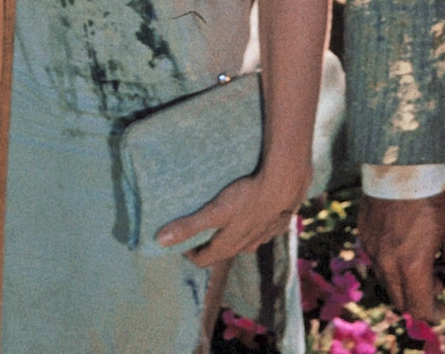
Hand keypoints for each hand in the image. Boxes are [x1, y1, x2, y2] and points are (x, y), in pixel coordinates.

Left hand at [154, 159, 307, 266]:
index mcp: (228, 247)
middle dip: (207, 242)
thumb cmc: (247, 197)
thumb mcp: (214, 211)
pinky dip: (249, 223)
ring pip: (241, 240)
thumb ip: (188, 226)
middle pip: (221, 251)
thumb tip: (160, 241)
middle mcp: (245, 247)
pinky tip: (248, 208)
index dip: (188, 251)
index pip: (202, 260)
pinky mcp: (276, 223)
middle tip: (196, 225)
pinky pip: (258, 228)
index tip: (179, 238)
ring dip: (229, 233)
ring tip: (221, 215)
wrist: (285, 185)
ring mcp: (263, 236)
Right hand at [359, 186, 444, 317]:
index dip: (434, 314)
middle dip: (420, 300)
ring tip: (421, 261)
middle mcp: (388, 264)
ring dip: (404, 283)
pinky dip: (391, 265)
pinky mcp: (364, 238)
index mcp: (413, 265)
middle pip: (401, 302)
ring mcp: (372, 251)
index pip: (420, 309)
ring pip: (387, 284)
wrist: (401, 165)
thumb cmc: (432, 197)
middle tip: (436, 281)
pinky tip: (404, 246)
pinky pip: (377, 263)